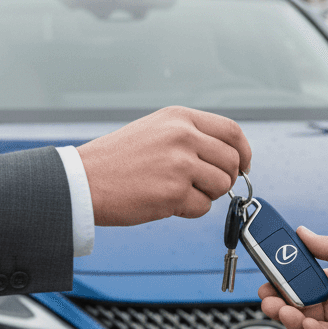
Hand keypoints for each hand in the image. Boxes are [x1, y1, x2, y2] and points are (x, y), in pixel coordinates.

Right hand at [77, 106, 250, 225]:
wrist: (84, 180)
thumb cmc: (116, 160)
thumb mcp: (155, 131)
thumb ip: (190, 137)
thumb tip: (227, 157)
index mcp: (179, 118)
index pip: (231, 131)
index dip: (243, 151)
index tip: (243, 166)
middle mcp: (183, 136)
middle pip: (231, 161)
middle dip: (225, 179)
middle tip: (204, 187)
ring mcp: (180, 164)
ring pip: (222, 185)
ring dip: (206, 195)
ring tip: (178, 193)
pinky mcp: (174, 192)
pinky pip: (203, 207)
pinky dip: (189, 211)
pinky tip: (166, 203)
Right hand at [258, 228, 327, 328]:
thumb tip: (301, 233)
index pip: (301, 282)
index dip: (282, 280)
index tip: (266, 275)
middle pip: (299, 307)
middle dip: (278, 303)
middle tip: (265, 297)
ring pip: (309, 327)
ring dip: (291, 318)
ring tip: (278, 308)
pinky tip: (305, 323)